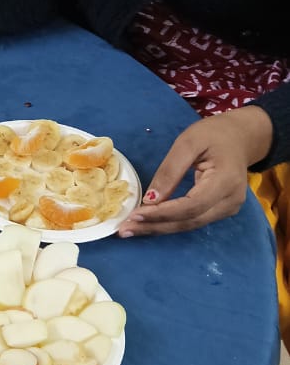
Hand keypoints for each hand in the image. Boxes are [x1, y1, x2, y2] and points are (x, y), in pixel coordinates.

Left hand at [118, 106, 272, 236]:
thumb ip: (170, 170)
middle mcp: (231, 201)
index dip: (162, 213)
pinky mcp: (221, 210)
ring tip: (130, 229)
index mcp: (226, 181)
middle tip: (124, 230)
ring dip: (159, 228)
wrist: (239, 137)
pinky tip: (149, 222)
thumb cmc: (214, 134)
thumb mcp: (188, 142)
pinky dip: (169, 222)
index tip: (134, 215)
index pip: (191, 206)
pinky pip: (192, 220)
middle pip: (189, 221)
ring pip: (190, 224)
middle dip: (155, 226)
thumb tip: (151, 199)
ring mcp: (228, 208)